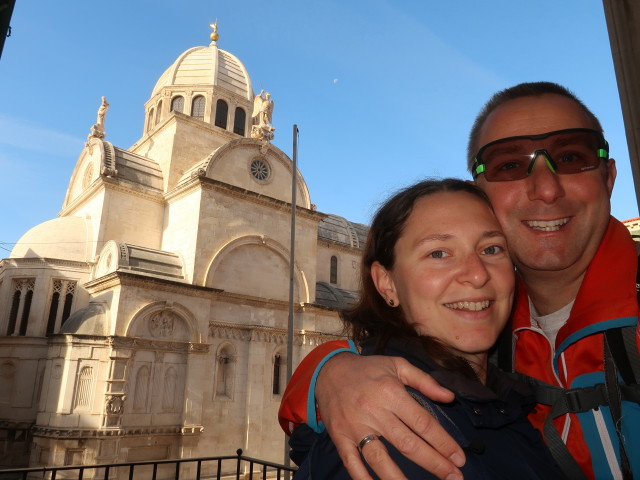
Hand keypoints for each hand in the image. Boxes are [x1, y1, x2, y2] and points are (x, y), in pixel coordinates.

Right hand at [316, 353, 464, 479]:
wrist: (328, 370)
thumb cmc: (367, 369)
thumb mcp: (397, 365)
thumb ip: (425, 381)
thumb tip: (449, 397)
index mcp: (391, 392)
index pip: (423, 422)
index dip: (443, 442)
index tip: (459, 458)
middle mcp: (374, 411)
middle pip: (408, 444)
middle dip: (434, 463)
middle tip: (454, 477)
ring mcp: (355, 427)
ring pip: (380, 458)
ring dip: (401, 478)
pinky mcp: (340, 437)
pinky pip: (352, 463)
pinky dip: (364, 479)